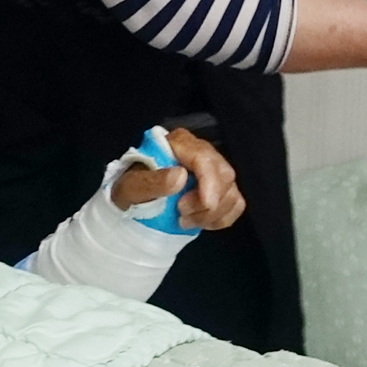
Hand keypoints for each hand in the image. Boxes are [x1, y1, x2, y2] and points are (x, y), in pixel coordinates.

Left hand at [110, 127, 245, 231]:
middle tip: (180, 214)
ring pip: (232, 192)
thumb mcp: (130, 188)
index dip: (210, 181)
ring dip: (212, 214)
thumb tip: (180, 177)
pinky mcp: (221, 190)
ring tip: (184, 220)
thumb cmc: (130, 192)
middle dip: (207, 202)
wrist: (132, 205)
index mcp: (179, 144)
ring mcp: (214, 172)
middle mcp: (201, 153)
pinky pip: (236, 204)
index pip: (205, 157)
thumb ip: (151, 182)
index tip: (204, 204)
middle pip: (224, 175)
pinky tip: (200, 222)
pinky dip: (221, 219)